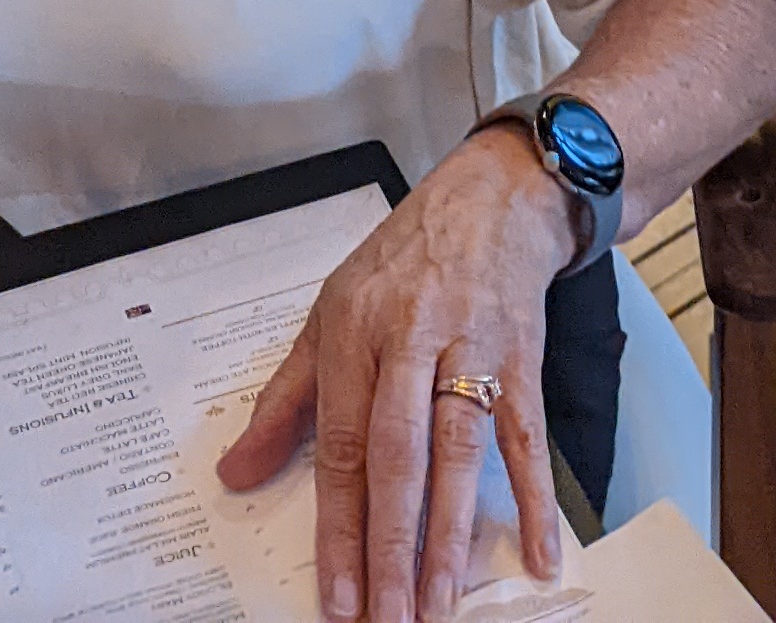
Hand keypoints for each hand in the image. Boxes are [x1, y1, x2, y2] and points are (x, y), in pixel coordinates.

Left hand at [218, 135, 572, 622]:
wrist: (494, 194)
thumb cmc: (404, 259)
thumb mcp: (330, 312)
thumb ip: (285, 400)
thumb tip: (235, 474)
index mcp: (352, 331)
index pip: (340, 445)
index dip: (338, 528)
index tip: (337, 600)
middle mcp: (410, 338)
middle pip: (397, 455)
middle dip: (391, 547)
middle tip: (387, 620)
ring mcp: (470, 345)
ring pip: (458, 450)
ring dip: (450, 534)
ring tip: (440, 605)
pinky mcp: (522, 353)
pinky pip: (528, 433)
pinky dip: (537, 495)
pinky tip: (540, 553)